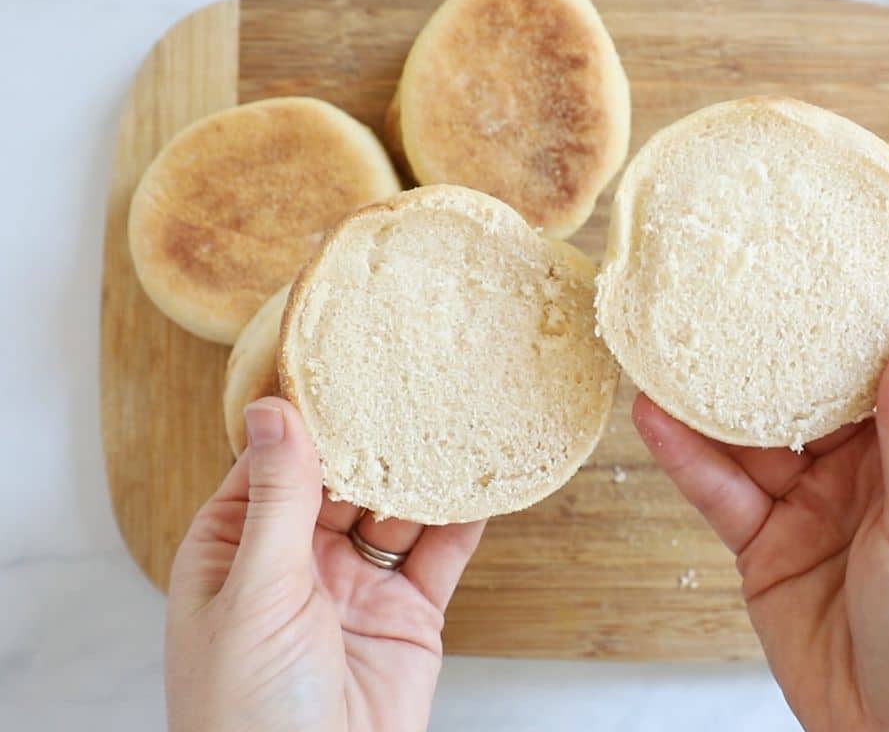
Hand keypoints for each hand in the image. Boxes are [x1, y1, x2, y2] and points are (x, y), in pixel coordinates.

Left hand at [165, 397, 484, 731]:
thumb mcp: (256, 592)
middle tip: (411, 379)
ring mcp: (354, 586)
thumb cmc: (247, 713)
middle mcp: (295, 561)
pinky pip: (439, 555)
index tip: (338, 361)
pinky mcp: (407, 613)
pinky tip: (483, 481)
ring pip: (395, 511)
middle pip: (341, 479)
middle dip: (374, 437)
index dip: (306, 416)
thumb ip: (277, 500)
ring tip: (455, 416)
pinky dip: (462, 519)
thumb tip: (271, 410)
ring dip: (422, 473)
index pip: (272, 462)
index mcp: (236, 551)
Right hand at [634, 314, 888, 731]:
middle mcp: (869, 477)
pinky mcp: (767, 552)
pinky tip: (655, 420)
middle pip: (808, 399)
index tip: (808, 271)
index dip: (846, 324)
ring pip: (755, 442)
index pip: (885, 370)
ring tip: (668, 348)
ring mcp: (814, 512)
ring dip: (713, 403)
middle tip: (718, 299)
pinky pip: (723, 495)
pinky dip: (688, 460)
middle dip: (767, 356)